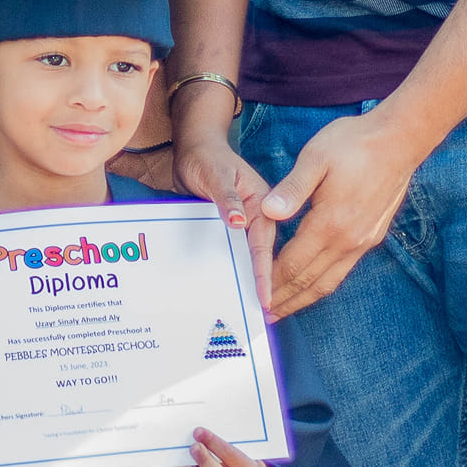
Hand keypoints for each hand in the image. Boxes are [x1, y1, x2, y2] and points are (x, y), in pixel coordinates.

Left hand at [171, 126, 275, 312]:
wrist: (196, 148)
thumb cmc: (205, 157)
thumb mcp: (214, 173)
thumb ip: (225, 197)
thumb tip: (238, 222)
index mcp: (264, 203)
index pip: (264, 244)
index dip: (264, 272)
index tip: (265, 298)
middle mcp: (262, 217)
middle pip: (269, 257)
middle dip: (271, 286)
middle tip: (266, 319)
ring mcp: (252, 224)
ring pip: (261, 259)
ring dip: (261, 283)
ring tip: (261, 315)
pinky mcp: (241, 229)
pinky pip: (247, 254)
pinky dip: (248, 273)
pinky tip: (242, 292)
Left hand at [262, 112, 421, 319]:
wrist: (398, 141)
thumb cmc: (353, 144)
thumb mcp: (315, 158)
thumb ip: (291, 189)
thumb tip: (267, 212)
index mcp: (329, 223)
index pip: (293, 263)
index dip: (272, 282)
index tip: (255, 295)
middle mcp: (347, 240)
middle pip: (310, 281)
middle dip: (285, 299)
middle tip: (264, 317)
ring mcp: (362, 241)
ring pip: (329, 281)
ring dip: (305, 298)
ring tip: (285, 308)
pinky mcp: (371, 236)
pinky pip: (343, 270)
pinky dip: (324, 284)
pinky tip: (313, 284)